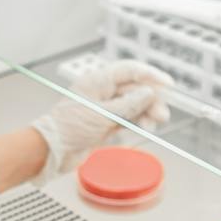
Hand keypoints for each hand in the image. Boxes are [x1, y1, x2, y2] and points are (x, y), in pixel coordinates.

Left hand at [31, 60, 173, 179]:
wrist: (52, 150)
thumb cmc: (67, 128)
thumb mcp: (103, 114)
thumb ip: (129, 104)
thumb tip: (148, 94)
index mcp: (97, 81)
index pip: (129, 70)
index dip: (150, 75)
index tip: (168, 84)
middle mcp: (101, 92)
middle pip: (133, 89)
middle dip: (150, 100)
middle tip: (162, 112)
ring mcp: (103, 108)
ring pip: (132, 105)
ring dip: (145, 112)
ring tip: (155, 122)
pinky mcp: (104, 123)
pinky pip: (126, 118)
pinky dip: (137, 121)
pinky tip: (145, 125)